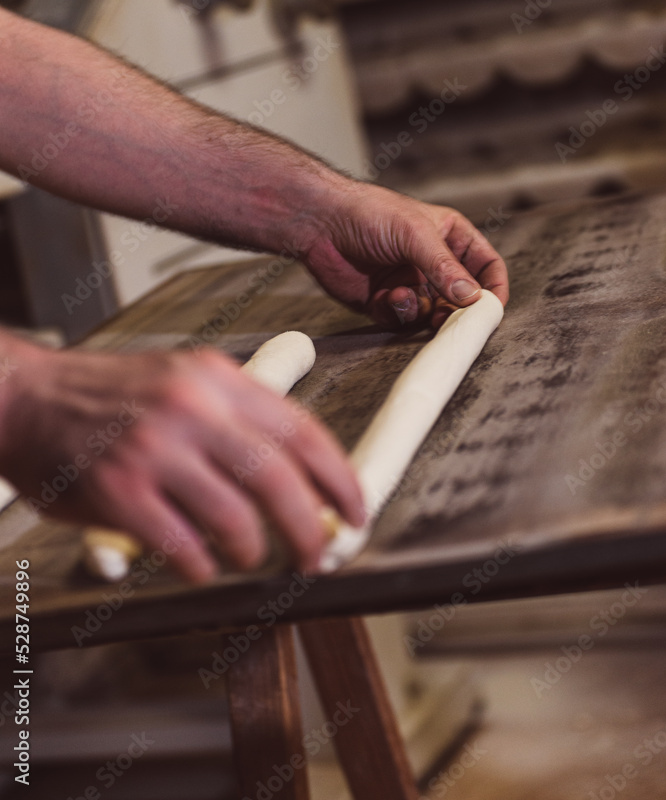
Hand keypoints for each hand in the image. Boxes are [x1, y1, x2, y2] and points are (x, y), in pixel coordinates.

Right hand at [0, 339, 363, 581]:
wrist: (30, 398)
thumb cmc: (107, 395)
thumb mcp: (182, 380)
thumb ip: (237, 417)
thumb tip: (298, 475)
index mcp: (216, 378)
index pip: (302, 430)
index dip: (339, 477)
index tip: (354, 508)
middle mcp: (191, 408)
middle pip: (279, 479)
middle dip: (309, 528)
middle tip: (317, 555)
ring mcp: (154, 449)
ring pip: (236, 518)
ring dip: (253, 550)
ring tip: (249, 555)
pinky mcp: (121, 492)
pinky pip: (183, 546)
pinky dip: (202, 565)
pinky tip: (200, 564)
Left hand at [302, 182, 509, 328]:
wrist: (320, 222)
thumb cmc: (369, 213)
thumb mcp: (415, 235)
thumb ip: (445, 268)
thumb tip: (472, 298)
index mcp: (450, 238)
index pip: (486, 266)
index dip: (493, 288)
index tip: (491, 308)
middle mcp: (433, 263)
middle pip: (462, 298)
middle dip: (457, 311)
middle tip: (450, 319)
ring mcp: (410, 282)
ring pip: (433, 313)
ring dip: (422, 310)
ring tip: (403, 295)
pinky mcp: (386, 300)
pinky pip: (403, 318)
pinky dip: (398, 312)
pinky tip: (387, 296)